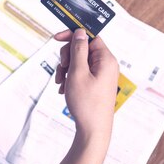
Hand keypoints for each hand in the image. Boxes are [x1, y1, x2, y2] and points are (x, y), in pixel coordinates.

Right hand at [54, 29, 118, 144]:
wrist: (93, 130)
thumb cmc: (87, 103)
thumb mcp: (78, 73)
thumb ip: (78, 50)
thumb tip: (80, 32)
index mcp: (105, 59)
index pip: (89, 36)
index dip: (73, 35)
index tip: (57, 38)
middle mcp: (106, 65)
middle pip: (83, 48)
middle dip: (68, 56)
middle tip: (62, 69)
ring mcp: (102, 75)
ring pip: (79, 61)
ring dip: (67, 69)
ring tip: (61, 83)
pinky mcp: (97, 84)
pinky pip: (81, 73)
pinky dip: (71, 78)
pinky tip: (65, 89)